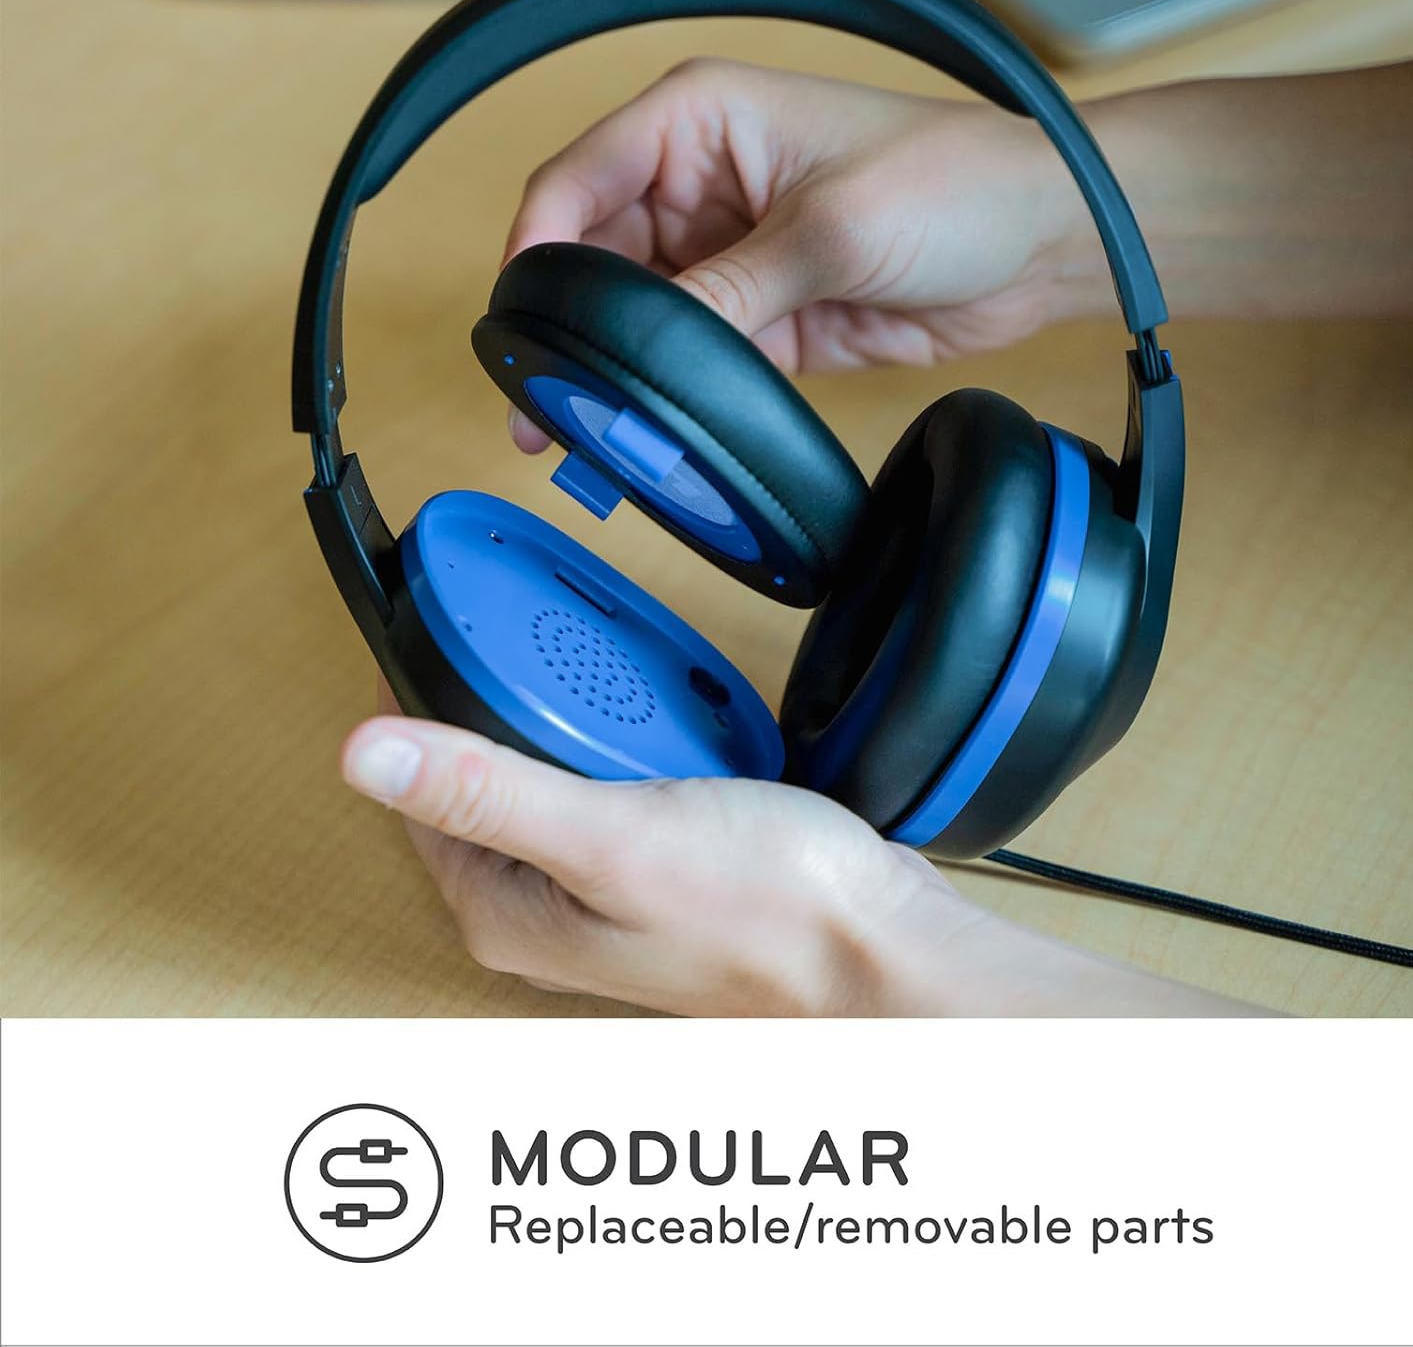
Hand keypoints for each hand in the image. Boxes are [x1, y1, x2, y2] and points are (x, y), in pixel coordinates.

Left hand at [341, 685, 1264, 1016]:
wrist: (878, 945)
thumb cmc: (762, 911)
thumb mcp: (609, 837)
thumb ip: (489, 791)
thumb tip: (366, 754)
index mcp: (507, 911)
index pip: (420, 796)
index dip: (416, 708)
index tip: (427, 633)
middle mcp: (546, 908)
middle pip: (486, 780)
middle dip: (508, 704)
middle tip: (536, 636)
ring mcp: (605, 888)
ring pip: (559, 773)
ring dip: (582, 720)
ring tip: (620, 679)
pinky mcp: (659, 865)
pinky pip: (619, 783)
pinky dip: (636, 741)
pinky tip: (671, 716)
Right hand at [502, 58, 1084, 450]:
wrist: (1040, 244)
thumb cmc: (954, 182)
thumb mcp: (829, 228)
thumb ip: (728, 291)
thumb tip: (646, 350)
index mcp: (699, 121)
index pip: (577, 180)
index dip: (537, 252)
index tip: (520, 325)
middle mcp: (700, 185)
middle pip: (594, 260)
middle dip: (569, 329)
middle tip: (541, 404)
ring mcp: (728, 255)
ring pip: (640, 320)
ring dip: (620, 370)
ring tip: (592, 427)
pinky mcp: (760, 316)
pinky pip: (695, 358)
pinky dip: (675, 392)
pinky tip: (655, 427)